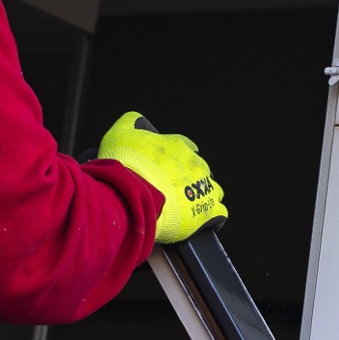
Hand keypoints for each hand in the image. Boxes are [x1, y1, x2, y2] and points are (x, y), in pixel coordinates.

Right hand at [97, 112, 227, 243]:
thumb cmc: (125, 166)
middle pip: (199, 169)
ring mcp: (203, 187)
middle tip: (173, 189)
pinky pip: (219, 213)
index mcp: (178, 146)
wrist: (130, 196)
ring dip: (202, 195)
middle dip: (189, 177)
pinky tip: (201, 220)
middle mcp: (195, 164)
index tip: (170, 165)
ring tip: (188, 206)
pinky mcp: (206, 211)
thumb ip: (130, 123)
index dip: (177, 157)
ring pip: (213, 190)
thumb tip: (136, 119)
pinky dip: (212, 216)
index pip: (186, 146)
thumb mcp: (119, 135)